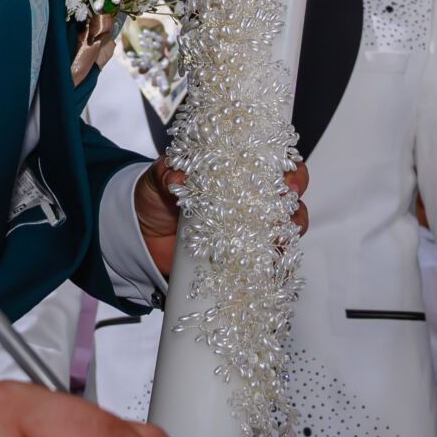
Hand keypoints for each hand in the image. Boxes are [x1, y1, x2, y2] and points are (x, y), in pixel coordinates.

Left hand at [134, 158, 308, 273]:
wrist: (142, 238)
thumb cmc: (157, 200)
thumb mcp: (159, 180)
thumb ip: (167, 174)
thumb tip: (177, 178)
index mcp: (237, 174)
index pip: (274, 167)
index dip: (290, 172)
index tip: (288, 180)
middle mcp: (250, 202)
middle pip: (289, 201)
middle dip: (295, 205)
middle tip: (286, 211)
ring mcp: (248, 232)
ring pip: (285, 233)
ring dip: (288, 237)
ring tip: (280, 241)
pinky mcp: (240, 260)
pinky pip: (266, 264)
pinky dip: (274, 267)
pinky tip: (271, 269)